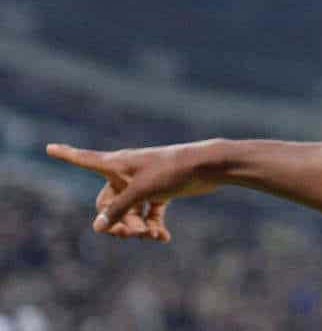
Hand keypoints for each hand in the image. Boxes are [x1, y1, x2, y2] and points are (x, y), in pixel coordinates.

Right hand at [46, 140, 222, 241]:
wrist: (208, 166)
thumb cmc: (171, 171)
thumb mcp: (141, 191)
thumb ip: (118, 210)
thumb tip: (97, 227)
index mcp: (117, 163)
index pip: (85, 159)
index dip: (67, 155)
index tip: (49, 147)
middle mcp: (127, 172)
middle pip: (107, 204)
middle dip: (117, 222)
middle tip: (133, 234)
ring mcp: (143, 183)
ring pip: (129, 213)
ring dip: (137, 228)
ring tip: (153, 236)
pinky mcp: (160, 191)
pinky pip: (149, 214)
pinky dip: (153, 227)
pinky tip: (163, 238)